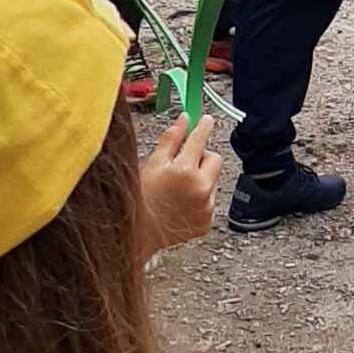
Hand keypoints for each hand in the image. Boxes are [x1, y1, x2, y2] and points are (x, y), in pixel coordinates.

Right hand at [138, 112, 220, 255]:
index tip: (206, 121)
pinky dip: (199, 199)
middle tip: (185, 162)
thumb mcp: (152, 164)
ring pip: (212, 181)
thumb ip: (170, 139)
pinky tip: (181, 203)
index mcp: (184, 170)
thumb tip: (184, 120)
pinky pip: (209, 201)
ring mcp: (206, 206)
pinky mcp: (207, 220)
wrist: (139, 233)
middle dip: (202, 157)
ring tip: (178, 188)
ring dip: (200, 179)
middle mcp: (200, 188)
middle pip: (214, 159)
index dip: (203, 127)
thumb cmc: (141, 199)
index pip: (200, 139)